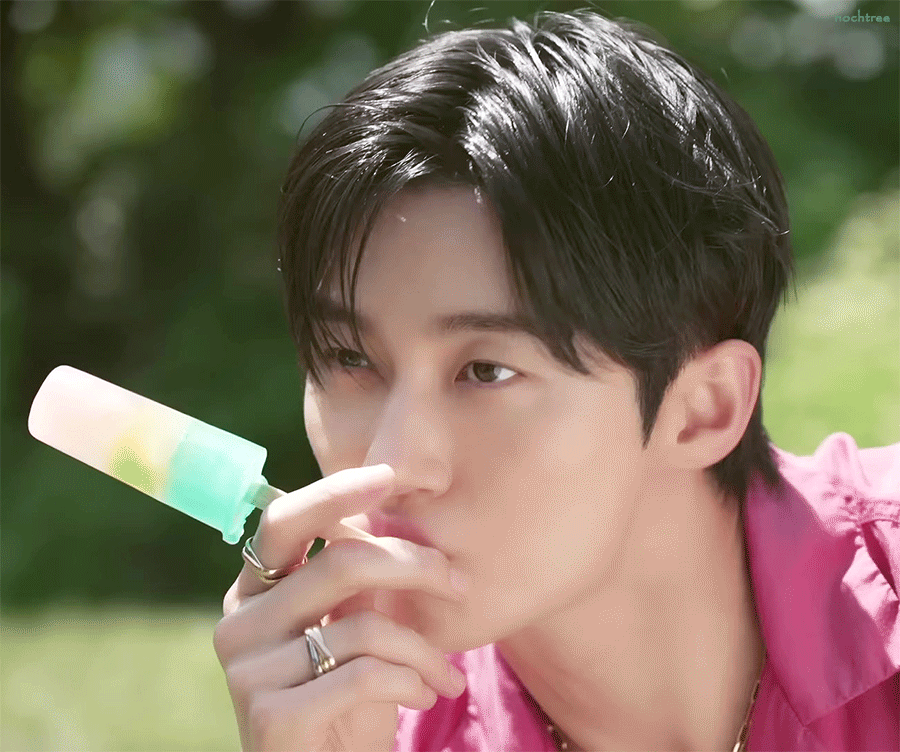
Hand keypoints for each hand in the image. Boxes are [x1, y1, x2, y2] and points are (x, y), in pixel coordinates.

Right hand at [213, 465, 467, 751]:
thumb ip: (352, 580)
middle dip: (415, 565)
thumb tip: (387, 514)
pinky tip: (426, 695)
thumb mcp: (348, 630)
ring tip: (448, 674)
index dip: (336, 493)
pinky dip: (412, 681)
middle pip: (340, 563)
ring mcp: (247, 671)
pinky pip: (365, 674)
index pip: (286, 521)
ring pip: (364, 626)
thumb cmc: (343, 698)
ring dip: (425, 650)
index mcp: (254, 590)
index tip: (390, 477)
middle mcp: (239, 622)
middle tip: (459, 583)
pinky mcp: (270, 716)